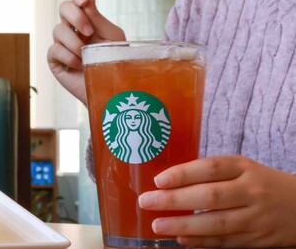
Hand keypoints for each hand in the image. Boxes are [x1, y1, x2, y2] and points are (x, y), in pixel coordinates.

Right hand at [46, 0, 124, 105]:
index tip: (84, 1)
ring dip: (74, 42)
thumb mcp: (112, 38)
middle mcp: (72, 29)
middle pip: (63, 8)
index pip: (77, 1)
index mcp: (87, 21)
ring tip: (86, 55)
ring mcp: (62, 44)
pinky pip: (55, 50)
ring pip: (58, 30)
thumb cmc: (114, 63)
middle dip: (76, 17)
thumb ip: (99, 18)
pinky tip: (79, 65)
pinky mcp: (55, 60)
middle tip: (89, 32)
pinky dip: (68, 56)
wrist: (110, 90)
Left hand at [138, 155, 295, 247]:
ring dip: (184, 225)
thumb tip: (168, 183)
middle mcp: (252, 191)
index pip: (211, 168)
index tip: (158, 180)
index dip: (183, 174)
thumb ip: (212, 174)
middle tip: (147, 202)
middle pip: (210, 196)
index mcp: (245, 168)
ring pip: (217, 223)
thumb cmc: (262, 185)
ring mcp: (257, 217)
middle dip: (174, 200)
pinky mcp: (260, 240)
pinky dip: (203, 242)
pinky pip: (227, 242)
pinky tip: (182, 239)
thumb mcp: (243, 170)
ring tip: (158, 225)